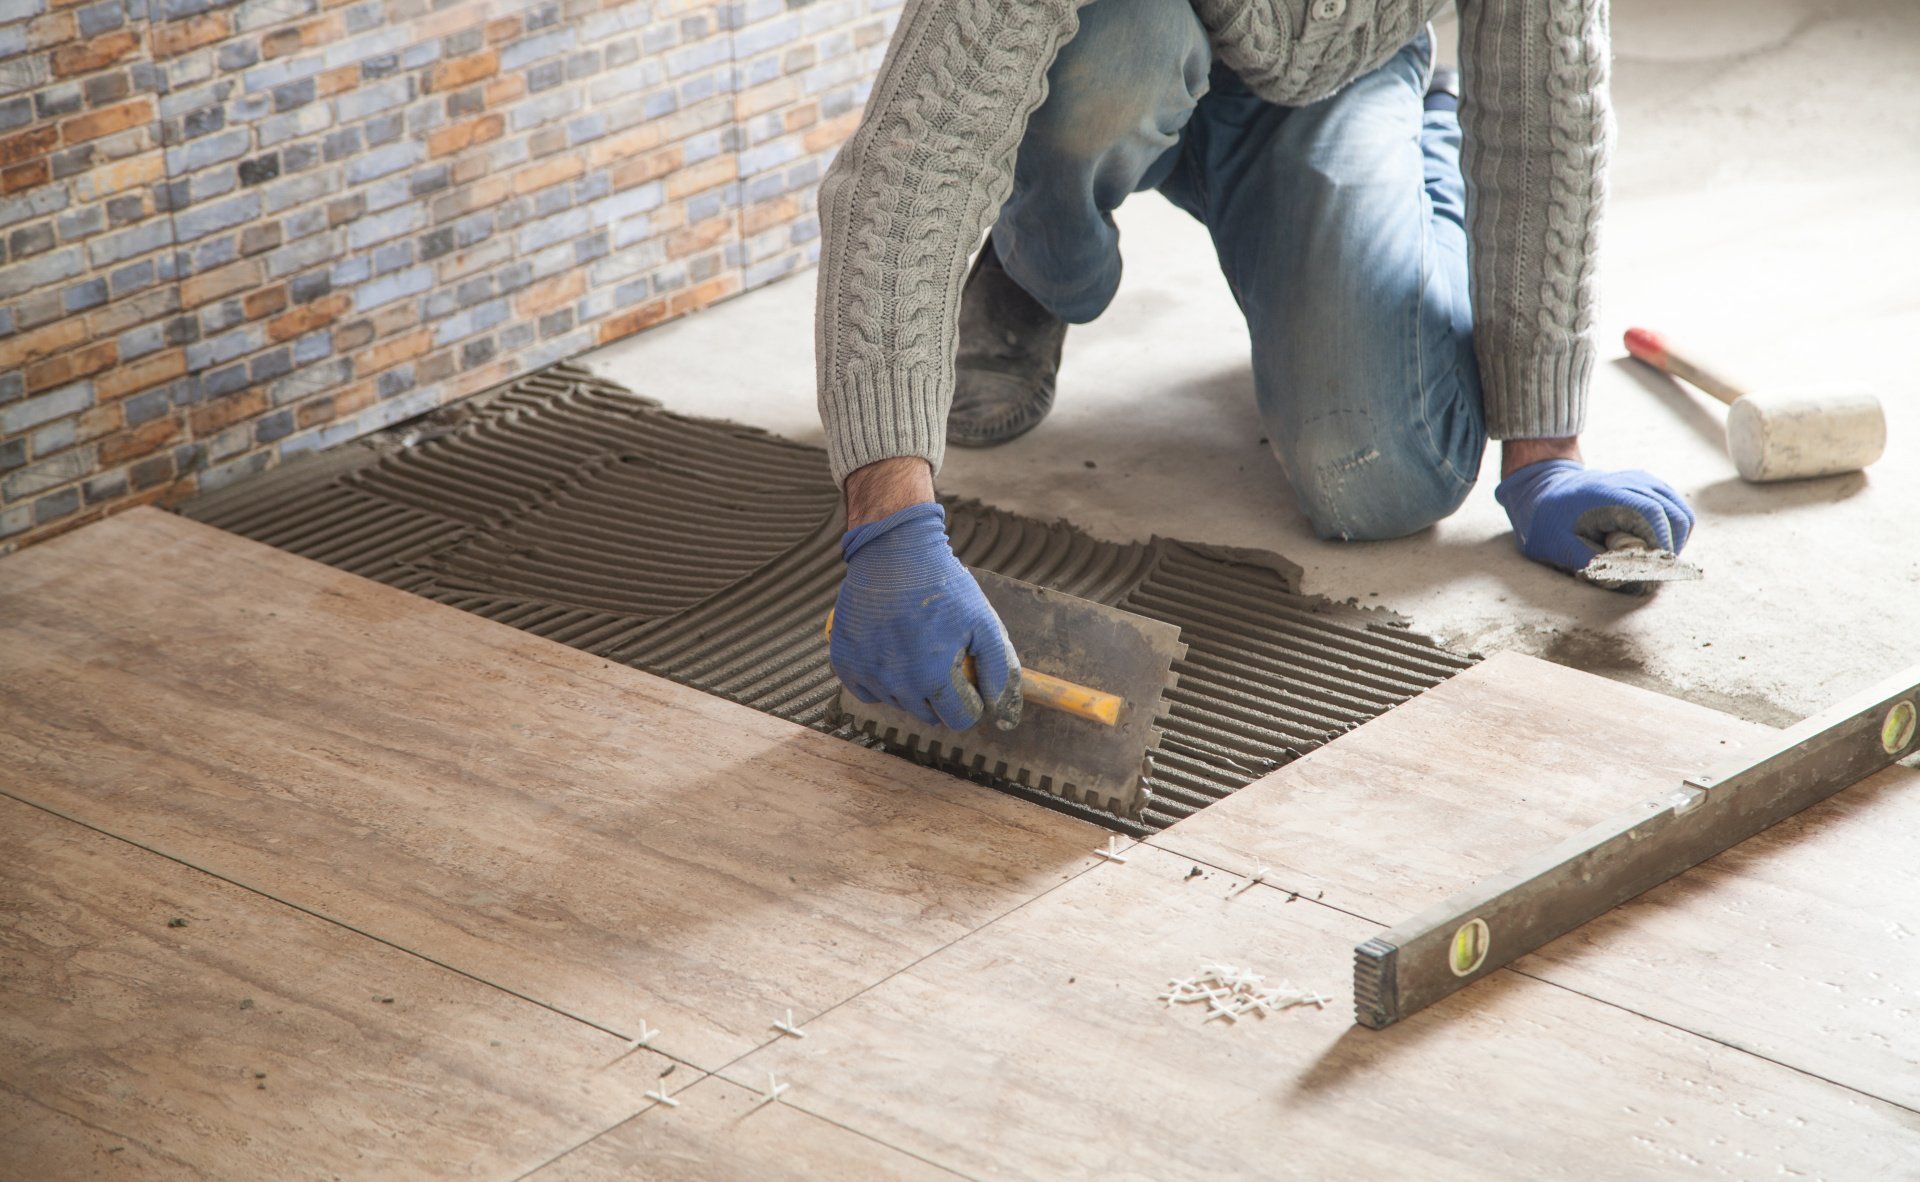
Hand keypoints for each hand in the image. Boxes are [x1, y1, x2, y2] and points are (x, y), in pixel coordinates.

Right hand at [831, 501, 1021, 730]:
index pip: (961, 719)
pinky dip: (881, 679)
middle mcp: (897, 684)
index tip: (968, 677)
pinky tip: (890, 651)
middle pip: (930, 715)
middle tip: (942, 655)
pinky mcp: (846, 663)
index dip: (971, 699)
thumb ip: (999, 670)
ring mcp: (868, 675)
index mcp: (934, 678)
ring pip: (899, 703)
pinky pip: (868, 691)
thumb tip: (1002, 710)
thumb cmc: (941, 584)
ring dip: (912, 686)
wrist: (892, 552)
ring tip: (916, 646)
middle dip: (943, 694)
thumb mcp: (983, 622)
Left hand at [1495, 459, 1694, 572]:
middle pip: (1674, 515)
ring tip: (1650, 561)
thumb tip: (1623, 580)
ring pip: (1680, 513)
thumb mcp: (1556, 545)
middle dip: (1669, 548)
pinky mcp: (1647, 485)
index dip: (1659, 546)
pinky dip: (1672, 531)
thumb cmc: (1547, 520)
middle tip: (1650, 572)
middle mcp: (1630, 482)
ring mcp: (1642, 481)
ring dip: (1674, 541)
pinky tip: (1653, 546)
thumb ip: (1588, 562)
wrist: (1544, 488)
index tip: (1651, 572)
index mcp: (1606, 494)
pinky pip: (1675, 509)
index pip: (1652, 516)